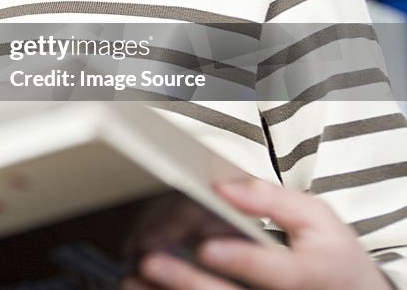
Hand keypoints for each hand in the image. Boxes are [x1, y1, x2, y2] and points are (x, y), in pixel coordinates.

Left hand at [123, 179, 391, 289]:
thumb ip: (273, 200)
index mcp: (312, 274)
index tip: (207, 247)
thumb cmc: (328, 260)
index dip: (243, 260)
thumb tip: (225, 186)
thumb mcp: (318, 221)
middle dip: (190, 282)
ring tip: (136, 278)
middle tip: (151, 262)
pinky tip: (144, 288)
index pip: (280, 273)